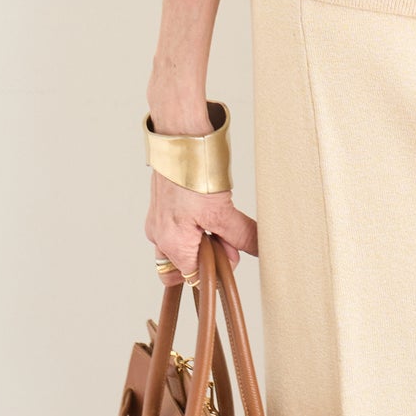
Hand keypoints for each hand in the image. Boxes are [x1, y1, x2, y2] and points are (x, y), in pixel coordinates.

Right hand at [145, 171, 258, 287]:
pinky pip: (176, 225)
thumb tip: (258, 251)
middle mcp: (159, 236)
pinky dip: (193, 224)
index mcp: (171, 244)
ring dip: (200, 238)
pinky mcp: (161, 204)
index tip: (231, 253)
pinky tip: (207, 207)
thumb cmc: (192, 174)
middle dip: (205, 256)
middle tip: (225, 237)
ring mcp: (158, 219)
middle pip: (182, 265)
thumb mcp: (222, 211)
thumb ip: (240, 236)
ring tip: (218, 218)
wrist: (179, 138)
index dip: (215, 270)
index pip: (191, 277)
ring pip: (179, 244)